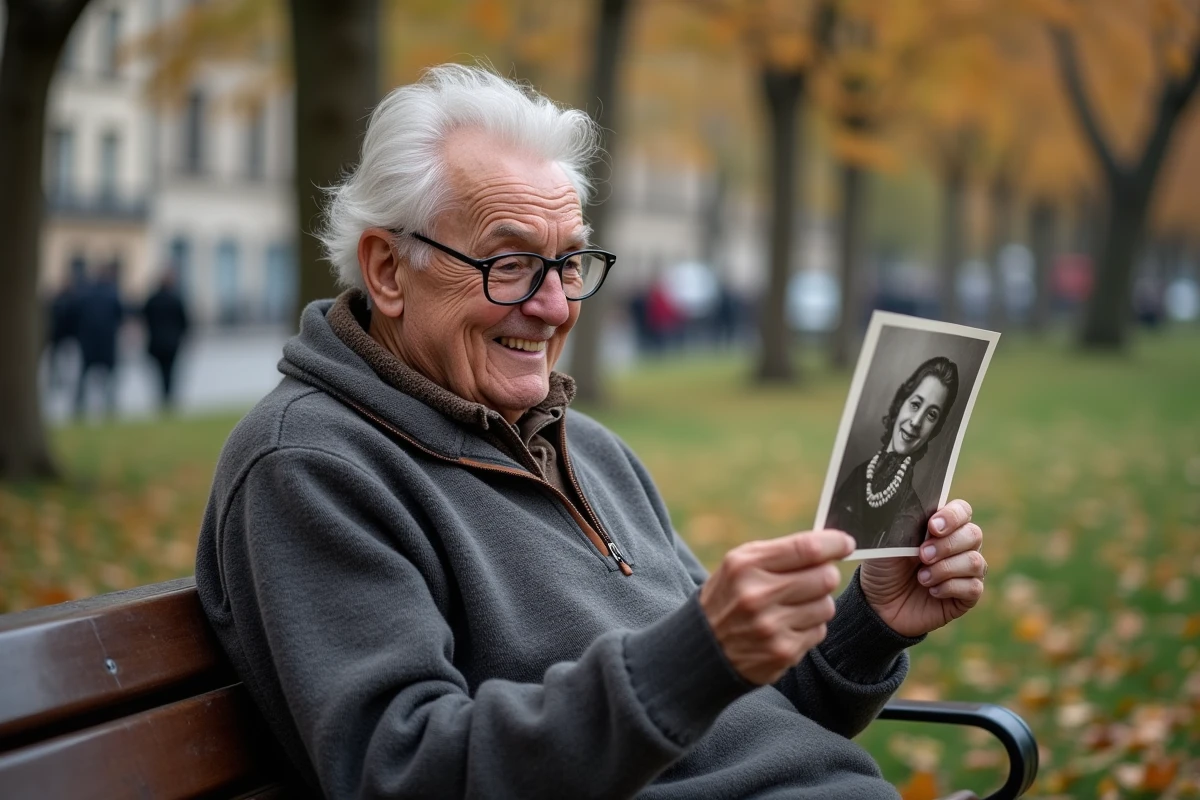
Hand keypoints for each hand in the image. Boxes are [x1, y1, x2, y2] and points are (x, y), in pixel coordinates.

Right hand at [700, 529, 855, 684]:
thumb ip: (783, 551)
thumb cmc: (730, 594)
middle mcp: (757, 596)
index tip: (846, 543)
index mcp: (745, 566)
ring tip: (794, 604)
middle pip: (824, 577)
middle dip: (825, 574)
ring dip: (817, 603)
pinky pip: (819, 631)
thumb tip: (833, 544)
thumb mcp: (741, 563)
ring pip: (827, 606)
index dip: (833, 543)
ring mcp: (770, 627)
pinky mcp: (782, 652)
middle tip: (814, 576)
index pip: (806, 549)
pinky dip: (810, 627)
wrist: (703, 647)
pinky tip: (788, 626)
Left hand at [858, 499, 985, 637]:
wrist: (878, 605)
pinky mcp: (966, 596)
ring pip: (975, 562)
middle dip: (946, 545)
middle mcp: (959, 546)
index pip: (962, 510)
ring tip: (921, 578)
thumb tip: (912, 507)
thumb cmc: (883, 569)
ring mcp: (965, 571)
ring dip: (946, 569)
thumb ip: (903, 524)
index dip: (953, 516)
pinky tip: (931, 591)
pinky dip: (950, 588)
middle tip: (922, 555)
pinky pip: (973, 587)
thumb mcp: (887, 543)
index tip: (932, 527)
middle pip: (974, 534)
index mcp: (941, 527)